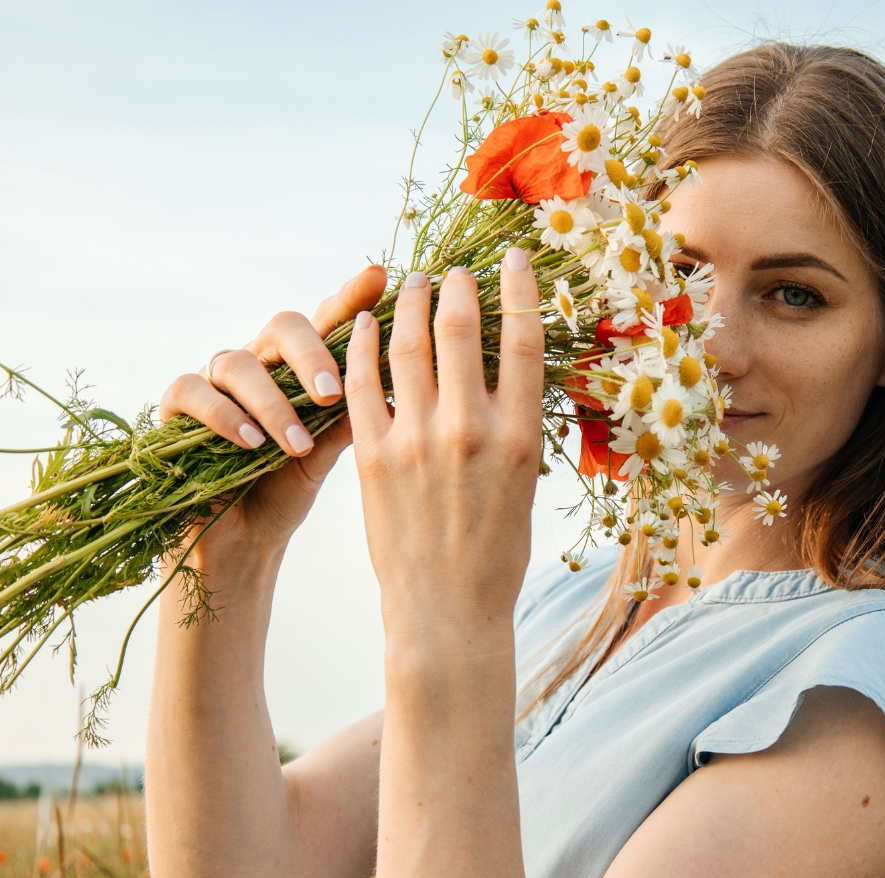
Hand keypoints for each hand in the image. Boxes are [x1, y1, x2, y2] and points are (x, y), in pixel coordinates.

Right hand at [160, 265, 387, 558]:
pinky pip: (194, 390)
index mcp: (298, 368)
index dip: (350, 298)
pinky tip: (251, 444)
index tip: (380, 278)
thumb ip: (350, 421)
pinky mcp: (177, 408)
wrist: (240, 544)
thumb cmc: (285, 494)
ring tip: (298, 446)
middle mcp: (258, 363)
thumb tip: (396, 392)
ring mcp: (215, 381)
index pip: (327, 323)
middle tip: (331, 393)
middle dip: (310, 354)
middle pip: (283, 326)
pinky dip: (224, 416)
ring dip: (272, 405)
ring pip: (239, 363)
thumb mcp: (326, 457)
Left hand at [343, 251, 543, 643]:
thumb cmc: (496, 556)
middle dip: (456, 286)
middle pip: (460, 328)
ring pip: (407, 345)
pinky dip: (361, 347)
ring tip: (410, 284)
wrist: (446, 611)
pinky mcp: (371, 457)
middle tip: (453, 270)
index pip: (522, 340)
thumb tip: (500, 373)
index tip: (513, 258)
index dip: (519, 289)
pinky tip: (362, 327)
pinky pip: (362, 384)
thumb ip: (512, 427)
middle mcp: (470, 430)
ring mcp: (416, 441)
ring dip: (408, 305)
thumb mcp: (524, 487)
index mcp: (520, 438)